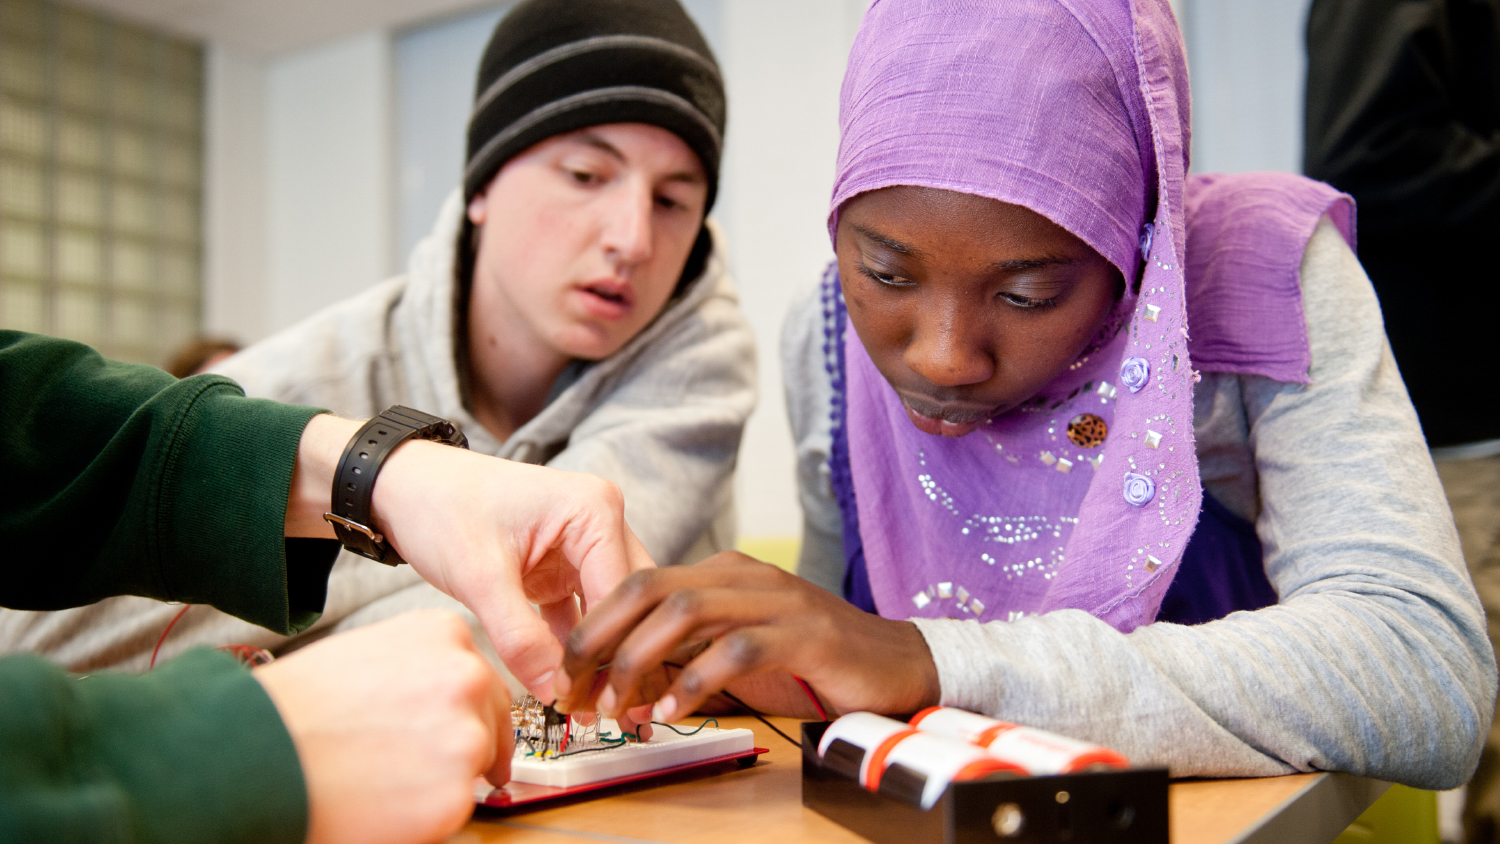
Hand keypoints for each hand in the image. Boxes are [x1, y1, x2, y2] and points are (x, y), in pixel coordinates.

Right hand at [253, 610, 510, 843]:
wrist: (256, 756)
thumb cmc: (296, 707)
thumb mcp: (369, 652)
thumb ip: (420, 667)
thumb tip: (450, 696)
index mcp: (445, 634)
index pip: (482, 677)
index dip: (468, 709)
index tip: (462, 725)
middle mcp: (465, 677)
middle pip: (491, 720)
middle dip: (470, 744)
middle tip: (435, 768)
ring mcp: (465, 736)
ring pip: (475, 766)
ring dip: (445, 780)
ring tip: (386, 781)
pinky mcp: (454, 794)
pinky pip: (454, 810)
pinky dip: (426, 816)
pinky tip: (383, 804)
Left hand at [284, 415, 655, 698]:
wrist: (403, 486)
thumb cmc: (439, 508)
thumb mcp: (479, 577)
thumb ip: (519, 638)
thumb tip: (554, 693)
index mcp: (594, 510)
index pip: (619, 593)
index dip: (610, 651)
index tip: (598, 703)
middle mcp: (601, 520)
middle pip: (625, 602)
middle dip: (614, 658)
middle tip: (608, 715)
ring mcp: (585, 542)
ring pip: (608, 610)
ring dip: (597, 656)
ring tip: (589, 707)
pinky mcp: (565, 562)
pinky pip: (583, 610)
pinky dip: (575, 646)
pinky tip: (569, 685)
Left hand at [554, 551, 940, 721]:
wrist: (896, 665)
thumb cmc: (809, 664)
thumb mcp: (735, 651)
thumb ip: (684, 655)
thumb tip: (620, 683)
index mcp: (722, 572)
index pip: (637, 583)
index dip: (593, 627)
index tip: (566, 677)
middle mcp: (744, 575)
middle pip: (649, 587)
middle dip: (600, 638)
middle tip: (574, 691)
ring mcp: (775, 601)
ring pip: (684, 611)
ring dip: (639, 662)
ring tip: (618, 708)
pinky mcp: (804, 635)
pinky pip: (735, 650)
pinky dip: (694, 682)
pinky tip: (672, 712)